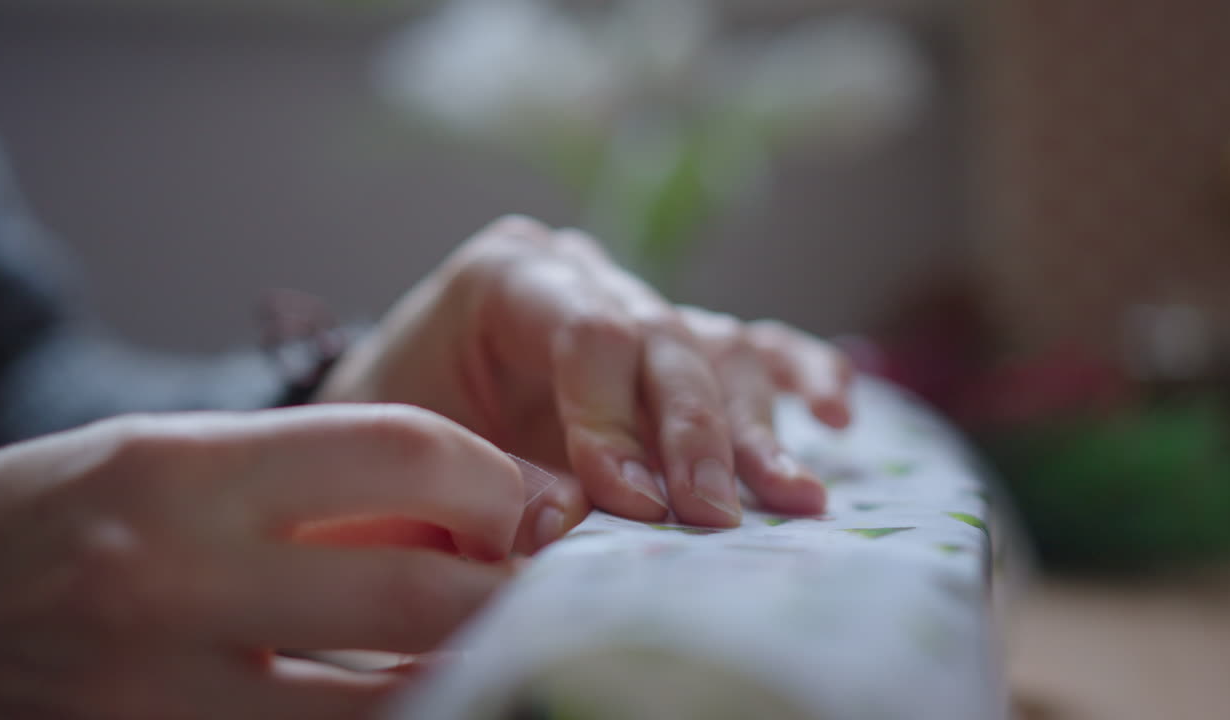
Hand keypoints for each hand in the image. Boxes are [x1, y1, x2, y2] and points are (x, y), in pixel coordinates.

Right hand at [0, 405, 524, 719]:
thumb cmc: (72, 512)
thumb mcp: (180, 456)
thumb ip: (321, 474)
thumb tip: (481, 499)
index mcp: (187, 471)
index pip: (398, 451)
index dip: (497, 478)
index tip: (540, 503)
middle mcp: (176, 581)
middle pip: (414, 592)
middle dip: (517, 590)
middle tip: (567, 585)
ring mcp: (165, 694)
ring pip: (385, 706)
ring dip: (474, 675)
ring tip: (521, 649)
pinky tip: (434, 699)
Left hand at [318, 216, 851, 530]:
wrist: (393, 422)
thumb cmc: (396, 432)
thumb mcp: (417, 457)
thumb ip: (495, 486)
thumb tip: (576, 524)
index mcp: (507, 278)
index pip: (589, 333)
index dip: (616, 418)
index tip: (630, 502)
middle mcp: (584, 275)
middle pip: (665, 340)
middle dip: (694, 435)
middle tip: (712, 515)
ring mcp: (635, 305)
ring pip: (717, 350)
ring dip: (755, 429)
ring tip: (794, 495)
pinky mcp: (673, 347)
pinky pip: (749, 348)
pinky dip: (796, 376)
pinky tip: (836, 414)